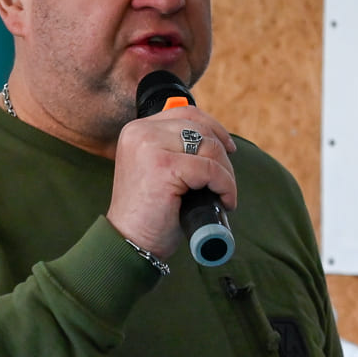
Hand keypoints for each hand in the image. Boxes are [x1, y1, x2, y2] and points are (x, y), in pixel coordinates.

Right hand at [107, 105, 236, 259]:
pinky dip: (225, 185)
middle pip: (200, 128)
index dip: (213, 128)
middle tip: (224, 183)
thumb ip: (175, 150)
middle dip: (222, 155)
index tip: (228, 148)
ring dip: (225, 173)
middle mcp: (140, 132)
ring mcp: (150, 147)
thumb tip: (216, 141)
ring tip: (222, 195)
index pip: (185, 113)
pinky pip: (210, 169)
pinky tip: (224, 201)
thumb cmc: (148, 213)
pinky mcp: (164, 166)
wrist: (129, 243)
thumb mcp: (158, 170)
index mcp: (136, 130)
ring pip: (209, 147)